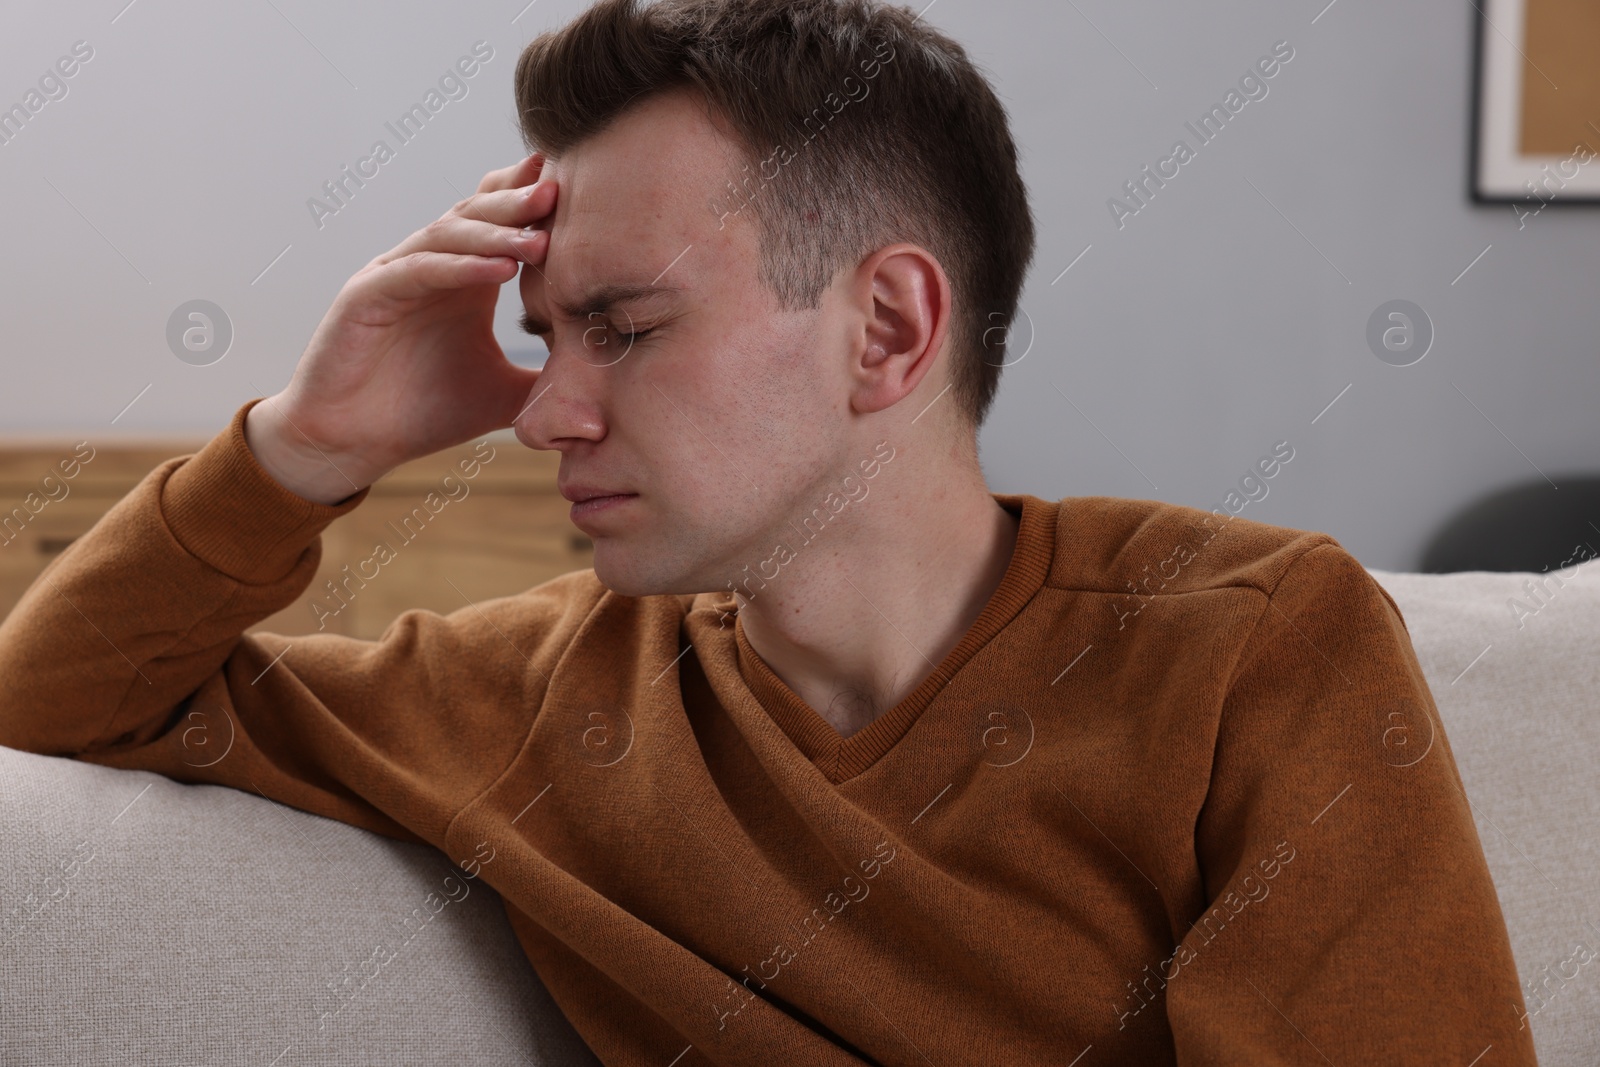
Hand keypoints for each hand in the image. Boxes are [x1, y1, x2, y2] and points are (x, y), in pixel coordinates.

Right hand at [244, 153, 557, 504]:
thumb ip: (549, 380)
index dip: (533, 205)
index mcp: (464, 280)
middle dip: (520, 202)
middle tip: (563, 189)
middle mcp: (430, 267)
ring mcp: (395, 276)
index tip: (585, 191)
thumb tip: (612, 386)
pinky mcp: (365, 296)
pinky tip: (498, 270)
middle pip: (477, 216)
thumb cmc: (423, 413)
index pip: (499, 224)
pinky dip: (458, 268)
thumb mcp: (505, 394)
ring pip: (448, 236)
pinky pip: (416, 272)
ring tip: (540, 233)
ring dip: (495, 232)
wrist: (352, 445)